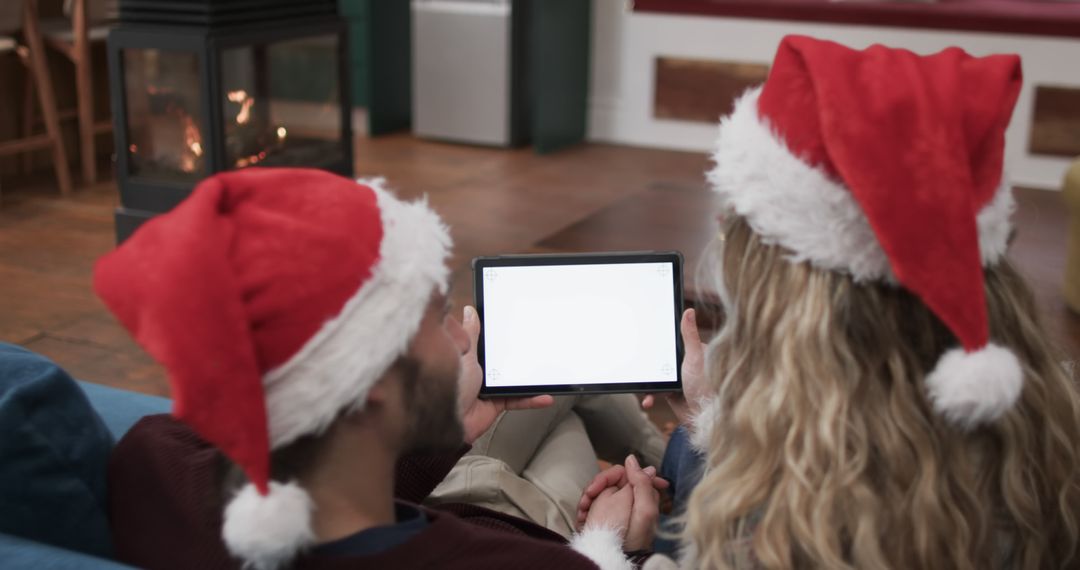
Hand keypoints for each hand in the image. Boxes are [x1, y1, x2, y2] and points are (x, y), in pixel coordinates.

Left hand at [457, 306, 552, 443]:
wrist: (446, 420)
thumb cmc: (448, 385)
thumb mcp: (463, 352)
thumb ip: (470, 333)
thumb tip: (470, 312)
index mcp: (470, 357)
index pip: (488, 343)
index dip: (500, 336)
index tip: (518, 328)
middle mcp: (479, 372)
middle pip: (503, 361)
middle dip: (519, 356)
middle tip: (538, 346)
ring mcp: (488, 389)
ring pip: (514, 381)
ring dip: (530, 379)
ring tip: (546, 371)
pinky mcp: (496, 404)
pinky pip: (517, 400)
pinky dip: (531, 399)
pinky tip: (544, 396)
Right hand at [579, 456, 661, 550]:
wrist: (615, 558)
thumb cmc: (633, 539)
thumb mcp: (644, 510)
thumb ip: (643, 483)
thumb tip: (632, 459)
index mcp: (642, 494)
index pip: (624, 472)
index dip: (610, 475)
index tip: (598, 486)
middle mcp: (630, 499)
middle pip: (608, 481)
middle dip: (594, 488)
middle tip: (587, 499)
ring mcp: (616, 508)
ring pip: (598, 492)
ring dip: (587, 500)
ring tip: (583, 513)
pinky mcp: (604, 517)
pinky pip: (591, 505)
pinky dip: (584, 510)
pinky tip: (582, 519)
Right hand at [641, 308, 706, 424]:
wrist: (704, 417)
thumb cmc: (706, 386)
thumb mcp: (695, 356)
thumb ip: (689, 335)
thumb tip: (689, 311)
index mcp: (693, 352)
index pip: (673, 342)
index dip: (660, 341)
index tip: (646, 338)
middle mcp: (686, 364)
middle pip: (662, 358)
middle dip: (651, 364)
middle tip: (641, 365)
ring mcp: (679, 379)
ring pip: (657, 375)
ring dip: (649, 382)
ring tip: (644, 387)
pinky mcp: (672, 394)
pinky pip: (656, 391)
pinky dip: (650, 396)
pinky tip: (648, 400)